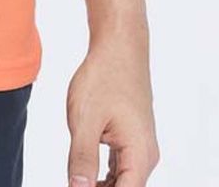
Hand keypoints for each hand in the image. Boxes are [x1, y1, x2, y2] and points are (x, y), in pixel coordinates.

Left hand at [65, 27, 159, 185]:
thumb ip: (82, 160)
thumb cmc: (104, 77)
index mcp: (139, 156)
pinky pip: (120, 167)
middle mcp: (145, 156)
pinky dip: (103, 176)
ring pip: (122, 182)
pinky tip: (85, 177)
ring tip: (76, 182)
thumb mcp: (85, 120)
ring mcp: (140, 147)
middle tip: (73, 184)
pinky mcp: (131, 138)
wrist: (119, 46)